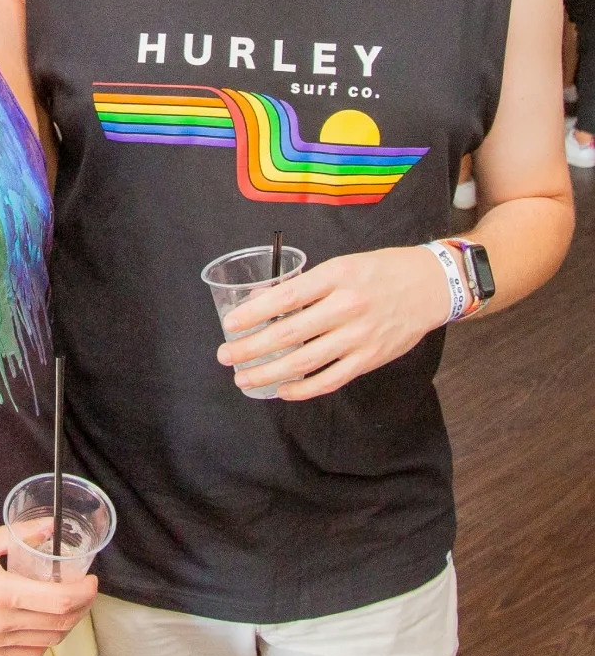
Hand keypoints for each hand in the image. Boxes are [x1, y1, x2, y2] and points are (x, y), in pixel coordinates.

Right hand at [0, 526, 96, 655]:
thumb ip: (17, 535)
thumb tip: (49, 527)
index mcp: (2, 594)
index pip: (61, 601)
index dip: (85, 592)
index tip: (92, 579)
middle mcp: (3, 624)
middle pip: (62, 623)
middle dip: (81, 606)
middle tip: (83, 587)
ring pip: (50, 640)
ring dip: (66, 623)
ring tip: (67, 602)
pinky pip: (30, 653)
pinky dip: (46, 639)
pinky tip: (43, 621)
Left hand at [216, 246, 454, 400]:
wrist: (430, 285)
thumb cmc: (379, 272)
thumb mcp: (341, 265)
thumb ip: (305, 285)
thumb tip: (261, 301)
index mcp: (335, 276)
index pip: (286, 297)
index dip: (254, 313)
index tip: (230, 323)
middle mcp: (346, 306)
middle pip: (289, 334)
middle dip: (252, 347)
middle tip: (226, 355)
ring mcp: (359, 336)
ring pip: (305, 361)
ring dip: (269, 372)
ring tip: (245, 376)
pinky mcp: (370, 358)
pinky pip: (330, 379)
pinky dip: (303, 388)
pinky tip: (282, 390)